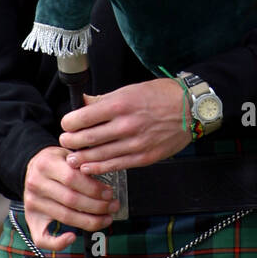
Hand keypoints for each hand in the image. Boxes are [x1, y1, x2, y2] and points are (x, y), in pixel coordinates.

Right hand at [22, 144, 117, 251]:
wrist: (33, 167)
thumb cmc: (55, 161)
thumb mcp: (67, 153)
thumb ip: (82, 163)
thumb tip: (104, 176)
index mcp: (45, 164)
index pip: (72, 178)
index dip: (94, 188)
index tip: (109, 193)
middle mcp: (36, 184)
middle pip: (71, 200)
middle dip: (97, 206)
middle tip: (113, 206)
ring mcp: (32, 203)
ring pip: (65, 217)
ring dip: (89, 221)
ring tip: (106, 218)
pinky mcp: (31, 219)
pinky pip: (42, 238)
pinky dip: (58, 242)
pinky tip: (72, 237)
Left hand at [59, 77, 191, 176]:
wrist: (191, 109)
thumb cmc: (162, 95)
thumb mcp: (131, 89)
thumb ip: (105, 99)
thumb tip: (83, 103)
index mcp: (120, 104)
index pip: (83, 117)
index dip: (69, 123)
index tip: (66, 124)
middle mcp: (126, 125)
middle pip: (87, 138)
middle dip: (71, 141)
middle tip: (65, 141)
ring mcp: (135, 143)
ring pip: (98, 155)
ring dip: (81, 157)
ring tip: (71, 157)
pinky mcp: (144, 157)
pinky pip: (115, 165)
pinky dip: (98, 168)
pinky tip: (88, 167)